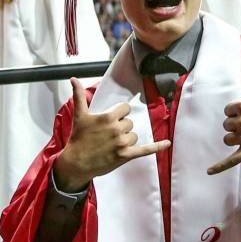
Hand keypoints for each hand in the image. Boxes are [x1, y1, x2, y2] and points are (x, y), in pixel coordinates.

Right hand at [54, 78, 170, 191]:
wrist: (76, 162)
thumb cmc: (78, 138)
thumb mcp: (79, 115)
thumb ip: (79, 95)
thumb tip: (73, 78)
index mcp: (108, 117)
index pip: (125, 109)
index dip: (120, 114)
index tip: (112, 120)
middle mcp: (117, 129)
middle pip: (129, 123)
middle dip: (121, 128)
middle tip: (107, 135)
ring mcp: (122, 143)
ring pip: (134, 136)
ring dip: (126, 139)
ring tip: (112, 144)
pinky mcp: (125, 155)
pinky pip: (145, 149)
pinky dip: (157, 146)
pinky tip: (167, 143)